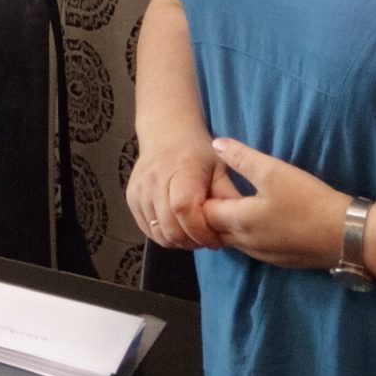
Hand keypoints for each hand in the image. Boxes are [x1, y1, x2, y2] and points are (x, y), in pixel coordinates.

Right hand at [125, 134, 224, 250]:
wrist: (166, 133)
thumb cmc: (198, 153)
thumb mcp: (221, 168)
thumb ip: (229, 196)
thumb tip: (244, 223)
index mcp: (180, 171)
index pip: (184, 209)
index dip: (201, 231)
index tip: (217, 239)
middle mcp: (155, 181)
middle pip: (170, 228)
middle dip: (193, 242)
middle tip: (207, 239)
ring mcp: (139, 190)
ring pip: (158, 234)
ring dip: (179, 241)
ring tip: (193, 234)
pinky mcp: (131, 198)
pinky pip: (147, 230)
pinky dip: (164, 236)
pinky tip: (178, 228)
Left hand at [200, 138, 348, 270]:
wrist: (347, 235)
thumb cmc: (306, 200)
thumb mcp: (273, 171)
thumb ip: (241, 157)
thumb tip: (216, 144)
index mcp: (239, 222)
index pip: (203, 214)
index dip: (202, 197)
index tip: (207, 181)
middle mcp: (246, 244)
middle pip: (215, 231)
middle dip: (211, 214)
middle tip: (218, 191)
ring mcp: (264, 256)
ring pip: (234, 242)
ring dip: (229, 225)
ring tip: (235, 203)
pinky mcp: (281, 260)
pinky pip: (253, 248)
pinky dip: (247, 235)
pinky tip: (260, 220)